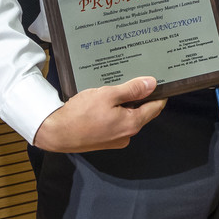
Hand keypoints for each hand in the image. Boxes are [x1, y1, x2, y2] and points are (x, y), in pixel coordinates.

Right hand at [32, 75, 166, 152]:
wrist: (57, 133)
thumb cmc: (81, 114)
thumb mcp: (108, 95)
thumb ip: (131, 89)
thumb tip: (152, 83)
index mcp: (132, 123)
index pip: (155, 107)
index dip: (159, 93)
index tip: (161, 81)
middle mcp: (128, 135)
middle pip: (143, 112)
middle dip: (142, 96)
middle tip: (139, 78)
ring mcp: (117, 139)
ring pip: (129, 117)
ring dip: (127, 103)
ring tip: (120, 87)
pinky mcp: (106, 140)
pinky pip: (118, 122)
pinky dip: (117, 111)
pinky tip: (107, 101)